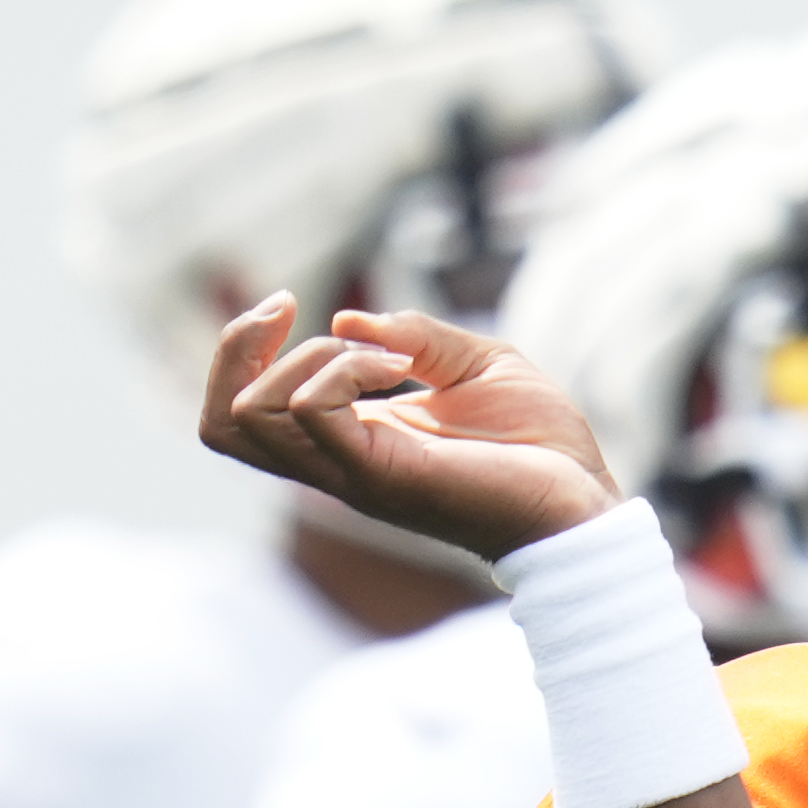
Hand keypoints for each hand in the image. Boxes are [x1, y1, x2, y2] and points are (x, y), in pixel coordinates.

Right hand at [199, 296, 620, 561]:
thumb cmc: (540, 445)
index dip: (239, 351)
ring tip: (383, 357)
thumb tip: (349, 320)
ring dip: (304, 359)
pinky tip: (401, 372)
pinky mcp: (386, 477)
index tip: (284, 305)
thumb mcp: (477, 364)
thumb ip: (415, 336)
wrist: (585, 503)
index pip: (241, 413)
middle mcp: (338, 462)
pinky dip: (344, 370)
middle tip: (294, 313)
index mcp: (349, 438)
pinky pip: (315, 413)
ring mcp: (355, 475)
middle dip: (238, 348)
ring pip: (252, 419)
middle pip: (221, 425)